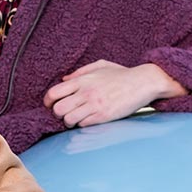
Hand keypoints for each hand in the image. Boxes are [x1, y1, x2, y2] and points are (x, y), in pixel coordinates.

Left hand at [43, 59, 185, 126]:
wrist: (143, 82)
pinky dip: (82, 125)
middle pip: (58, 109)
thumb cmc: (123, 74)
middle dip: (57, 113)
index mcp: (83, 80)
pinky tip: (88, 120)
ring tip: (76, 118)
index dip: (48, 101)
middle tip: (64, 113)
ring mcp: (95, 105)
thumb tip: (63, 80)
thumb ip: (80, 72)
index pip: (54, 92)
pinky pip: (83, 125)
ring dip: (69, 122)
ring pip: (69, 119)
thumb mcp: (101, 66)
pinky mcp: (104, 116)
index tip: (50, 105)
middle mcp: (86, 92)